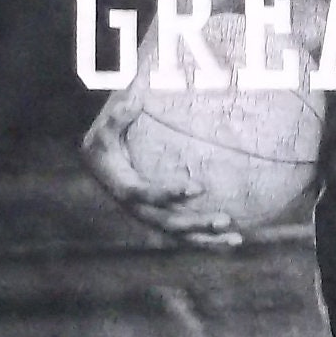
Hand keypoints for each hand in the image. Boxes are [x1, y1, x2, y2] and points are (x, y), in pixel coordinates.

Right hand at [79, 84, 245, 248]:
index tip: (198, 187)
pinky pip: (185, 235)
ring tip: (235, 239)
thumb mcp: (105, 131)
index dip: (171, 194)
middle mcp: (140, 211)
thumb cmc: (104, 146)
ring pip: (181, 236)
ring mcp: (152, 219)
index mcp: (126, 190)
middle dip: (197, 223)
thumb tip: (136, 96)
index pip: (148, 196)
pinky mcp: (163, 221)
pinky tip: (230, 240)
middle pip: (170, 223)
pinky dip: (207, 240)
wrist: (100, 168)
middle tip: (225, 219)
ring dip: (208, 239)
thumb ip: (119, 116)